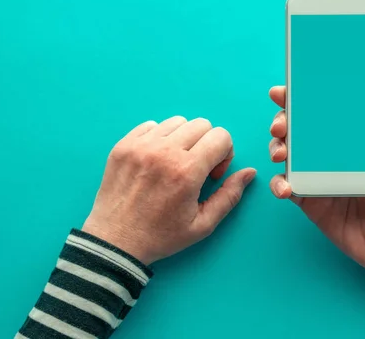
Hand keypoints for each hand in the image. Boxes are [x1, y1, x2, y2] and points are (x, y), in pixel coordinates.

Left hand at [82, 116, 255, 264]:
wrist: (115, 242)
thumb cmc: (160, 236)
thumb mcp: (202, 225)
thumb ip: (230, 196)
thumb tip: (249, 172)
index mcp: (187, 171)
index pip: (221, 136)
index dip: (224, 153)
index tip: (212, 173)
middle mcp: (164, 152)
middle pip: (202, 124)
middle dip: (207, 144)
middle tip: (196, 168)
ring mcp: (140, 146)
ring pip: (177, 122)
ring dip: (183, 139)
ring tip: (175, 163)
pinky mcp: (123, 146)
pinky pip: (151, 125)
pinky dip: (159, 138)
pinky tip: (156, 160)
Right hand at [268, 86, 364, 288]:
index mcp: (355, 142)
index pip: (326, 114)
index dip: (304, 100)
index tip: (286, 91)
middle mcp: (333, 156)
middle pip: (300, 131)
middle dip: (283, 123)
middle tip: (281, 126)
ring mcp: (320, 179)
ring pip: (288, 156)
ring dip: (278, 149)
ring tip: (281, 155)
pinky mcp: (311, 203)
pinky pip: (288, 188)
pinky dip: (280, 185)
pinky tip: (285, 188)